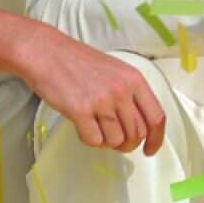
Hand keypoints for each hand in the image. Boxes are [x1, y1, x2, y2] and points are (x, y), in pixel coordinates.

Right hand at [19, 27, 165, 156]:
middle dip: (128, 144)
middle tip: (117, 142)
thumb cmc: (79, 61)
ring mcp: (102, 101)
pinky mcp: (80, 110)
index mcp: (135, 80)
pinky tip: (85, 128)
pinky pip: (94, 140)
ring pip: (117, 140)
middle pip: (137, 133)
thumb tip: (139, 124)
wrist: (47, 52)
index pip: (156, 117)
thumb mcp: (116, 71)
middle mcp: (122, 91)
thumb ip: (130, 94)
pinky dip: (91, 140)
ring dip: (108, 142)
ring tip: (98, 130)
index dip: (156, 139)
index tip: (150, 150)